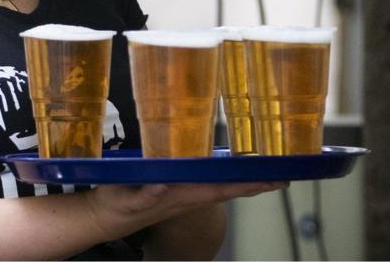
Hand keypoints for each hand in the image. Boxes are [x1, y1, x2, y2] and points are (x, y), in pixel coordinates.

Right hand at [82, 181, 287, 241]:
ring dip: (246, 180)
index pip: (223, 189)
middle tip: (286, 174)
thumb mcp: (123, 198)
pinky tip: (235, 170)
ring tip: (270, 171)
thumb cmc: (114, 206)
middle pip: (231, 188)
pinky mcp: (177, 190)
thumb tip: (162, 184)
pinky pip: (210, 182)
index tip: (275, 179)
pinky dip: (227, 177)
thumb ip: (142, 195)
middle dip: (258, 182)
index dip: (249, 184)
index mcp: (181, 196)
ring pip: (223, 186)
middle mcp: (188, 195)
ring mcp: (185, 194)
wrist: (103, 218)